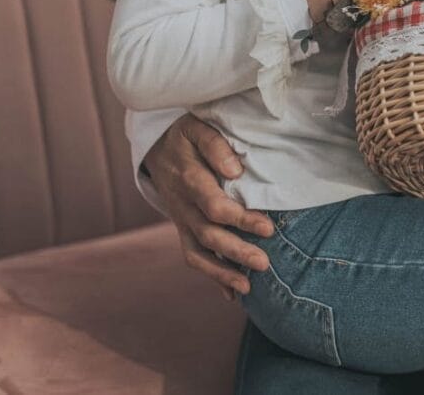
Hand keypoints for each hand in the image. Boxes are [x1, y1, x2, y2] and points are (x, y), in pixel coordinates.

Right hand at [143, 114, 274, 298]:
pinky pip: (194, 255)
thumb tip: (235, 170)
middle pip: (209, 235)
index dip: (241, 220)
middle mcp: (183, 206)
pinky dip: (212, 275)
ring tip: (248, 288)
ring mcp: (182, 221)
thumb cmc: (184, 136)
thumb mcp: (196, 128)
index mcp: (190, 181)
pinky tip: (232, 294)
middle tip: (264, 264)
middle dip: (237, 252)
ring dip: (222, 272)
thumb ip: (215, 146)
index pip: (215, 207)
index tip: (268, 227)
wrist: (155, 148)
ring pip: (198, 252)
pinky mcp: (184, 228)